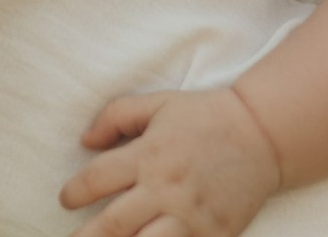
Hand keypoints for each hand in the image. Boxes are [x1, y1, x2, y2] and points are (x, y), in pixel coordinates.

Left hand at [60, 88, 280, 236]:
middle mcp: (166, 188)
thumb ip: (118, 115)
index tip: (66, 198)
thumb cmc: (204, 116)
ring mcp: (190, 217)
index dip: (75, 191)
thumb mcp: (159, 104)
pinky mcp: (213, 236)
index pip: (98, 178)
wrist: (261, 134)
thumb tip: (85, 140)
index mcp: (149, 154)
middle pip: (113, 224)